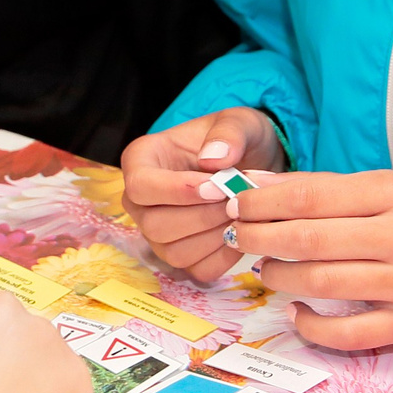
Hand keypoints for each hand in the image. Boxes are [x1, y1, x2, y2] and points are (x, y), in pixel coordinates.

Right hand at [122, 107, 283, 283]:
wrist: (252, 164)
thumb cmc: (235, 139)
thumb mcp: (238, 122)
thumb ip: (229, 133)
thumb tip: (213, 159)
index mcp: (141, 160)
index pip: (140, 185)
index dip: (176, 192)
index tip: (217, 187)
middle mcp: (140, 201)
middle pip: (154, 224)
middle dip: (202, 216)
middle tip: (237, 201)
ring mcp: (157, 233)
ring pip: (174, 252)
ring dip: (214, 236)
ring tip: (241, 214)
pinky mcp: (181, 256)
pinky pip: (197, 270)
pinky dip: (224, 256)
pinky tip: (240, 232)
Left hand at [230, 170, 392, 350]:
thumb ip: (337, 190)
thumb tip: (267, 187)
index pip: (310, 195)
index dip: (263, 201)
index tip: (236, 202)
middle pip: (306, 239)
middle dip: (258, 237)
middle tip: (238, 235)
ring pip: (319, 282)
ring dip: (278, 276)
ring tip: (267, 268)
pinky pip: (348, 333)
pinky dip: (311, 325)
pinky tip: (298, 312)